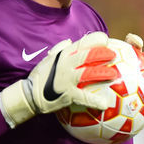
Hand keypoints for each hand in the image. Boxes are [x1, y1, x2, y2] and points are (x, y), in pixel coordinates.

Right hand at [0, 32, 118, 127]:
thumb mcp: (49, 59)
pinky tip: (105, 104)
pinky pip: (84, 97)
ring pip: (89, 73)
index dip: (97, 39)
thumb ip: (60, 49)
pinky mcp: (68, 94)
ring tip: (114, 75)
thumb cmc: (41, 77)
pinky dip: (95, 101)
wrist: (29, 95)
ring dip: (103, 73)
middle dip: (104, 53)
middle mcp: (66, 64)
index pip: (83, 42)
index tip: (106, 40)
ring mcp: (67, 79)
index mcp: (64, 54)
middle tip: (114, 55)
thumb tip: (70, 41)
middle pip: (89, 55)